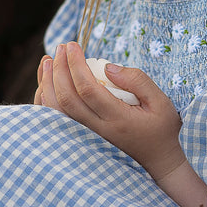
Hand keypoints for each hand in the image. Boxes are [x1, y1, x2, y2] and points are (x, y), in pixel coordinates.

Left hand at [36, 42, 185, 180]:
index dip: (76, 64)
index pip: (87, 89)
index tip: (73, 45)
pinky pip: (57, 120)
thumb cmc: (161, 129)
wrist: (157, 161)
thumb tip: (107, 66)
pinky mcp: (82, 138)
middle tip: (61, 47)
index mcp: (118, 119)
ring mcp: (87, 136)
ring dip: (48, 83)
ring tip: (48, 60)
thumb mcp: (160, 102)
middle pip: (68, 98)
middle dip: (60, 69)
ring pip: (57, 110)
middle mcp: (98, 130)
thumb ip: (137, 81)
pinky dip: (46, 100)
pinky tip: (45, 83)